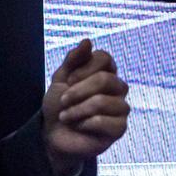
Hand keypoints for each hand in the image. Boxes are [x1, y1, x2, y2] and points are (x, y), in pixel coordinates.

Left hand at [42, 39, 129, 175]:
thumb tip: (87, 41)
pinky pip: (105, 122)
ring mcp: (121, 107)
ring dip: (77, 110)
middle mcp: (118, 87)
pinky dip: (85, 124)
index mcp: (106, 71)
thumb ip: (73, 59)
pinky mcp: (120, 128)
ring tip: (66, 117)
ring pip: (102, 102)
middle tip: (63, 101)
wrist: (54, 134)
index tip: (67, 81)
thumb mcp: (60, 78)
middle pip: (105, 79)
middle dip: (78, 91)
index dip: (83, 69)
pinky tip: (80, 127)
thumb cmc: (60, 105)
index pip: (105, 58)